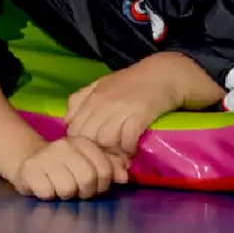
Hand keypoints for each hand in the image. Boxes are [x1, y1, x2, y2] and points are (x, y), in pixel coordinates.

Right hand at [9, 136, 129, 200]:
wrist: (29, 159)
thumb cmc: (65, 164)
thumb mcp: (89, 161)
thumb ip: (110, 167)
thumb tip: (125, 177)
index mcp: (83, 143)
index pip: (105, 170)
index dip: (103, 184)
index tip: (95, 187)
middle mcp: (64, 146)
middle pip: (88, 179)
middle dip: (86, 192)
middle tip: (78, 191)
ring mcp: (45, 157)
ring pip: (67, 189)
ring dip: (66, 195)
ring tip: (60, 188)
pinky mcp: (29, 170)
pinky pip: (47, 193)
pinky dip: (48, 195)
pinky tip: (46, 187)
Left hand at [65, 53, 212, 155]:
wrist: (165, 74)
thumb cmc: (133, 80)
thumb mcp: (101, 84)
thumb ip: (80, 100)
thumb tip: (67, 122)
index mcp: (92, 96)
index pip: (74, 129)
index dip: (80, 145)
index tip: (90, 151)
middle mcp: (103, 103)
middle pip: (88, 138)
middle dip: (95, 152)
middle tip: (105, 159)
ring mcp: (122, 108)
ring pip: (105, 141)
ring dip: (112, 152)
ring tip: (119, 156)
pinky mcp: (140, 114)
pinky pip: (127, 139)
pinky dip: (128, 148)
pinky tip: (132, 149)